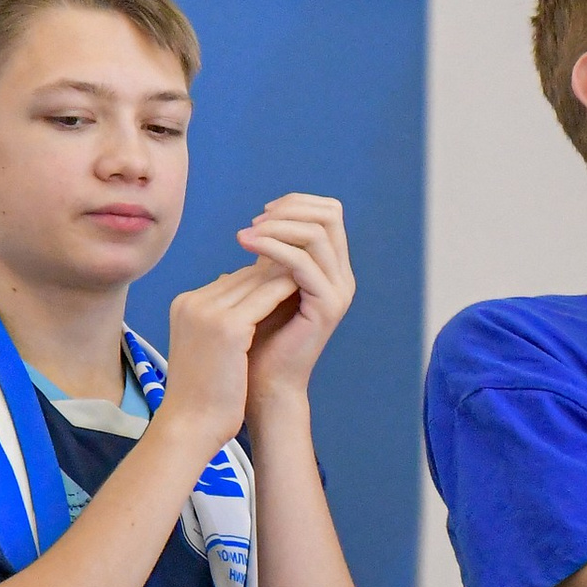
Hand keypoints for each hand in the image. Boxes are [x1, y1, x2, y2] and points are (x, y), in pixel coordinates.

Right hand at [158, 260, 297, 451]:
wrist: (189, 427)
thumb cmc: (202, 396)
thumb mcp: (207, 348)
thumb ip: (221, 322)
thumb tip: (250, 306)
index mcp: (184, 306)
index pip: (230, 281)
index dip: (260, 281)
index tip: (289, 279)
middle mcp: (192, 303)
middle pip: (241, 276)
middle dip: (274, 274)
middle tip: (307, 271)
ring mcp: (207, 312)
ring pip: (254, 281)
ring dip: (283, 277)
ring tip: (311, 276)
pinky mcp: (226, 326)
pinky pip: (264, 297)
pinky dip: (285, 291)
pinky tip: (306, 291)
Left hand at [237, 193, 354, 405]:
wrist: (261, 383)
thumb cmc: (257, 337)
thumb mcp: (264, 286)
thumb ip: (271, 257)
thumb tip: (258, 223)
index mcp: (332, 268)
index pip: (327, 212)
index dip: (295, 204)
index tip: (261, 214)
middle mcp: (342, 276)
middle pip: (329, 215)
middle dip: (289, 209)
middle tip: (254, 222)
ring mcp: (339, 290)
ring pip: (317, 233)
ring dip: (277, 227)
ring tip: (244, 235)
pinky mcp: (327, 306)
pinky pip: (303, 263)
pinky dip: (274, 248)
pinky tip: (248, 248)